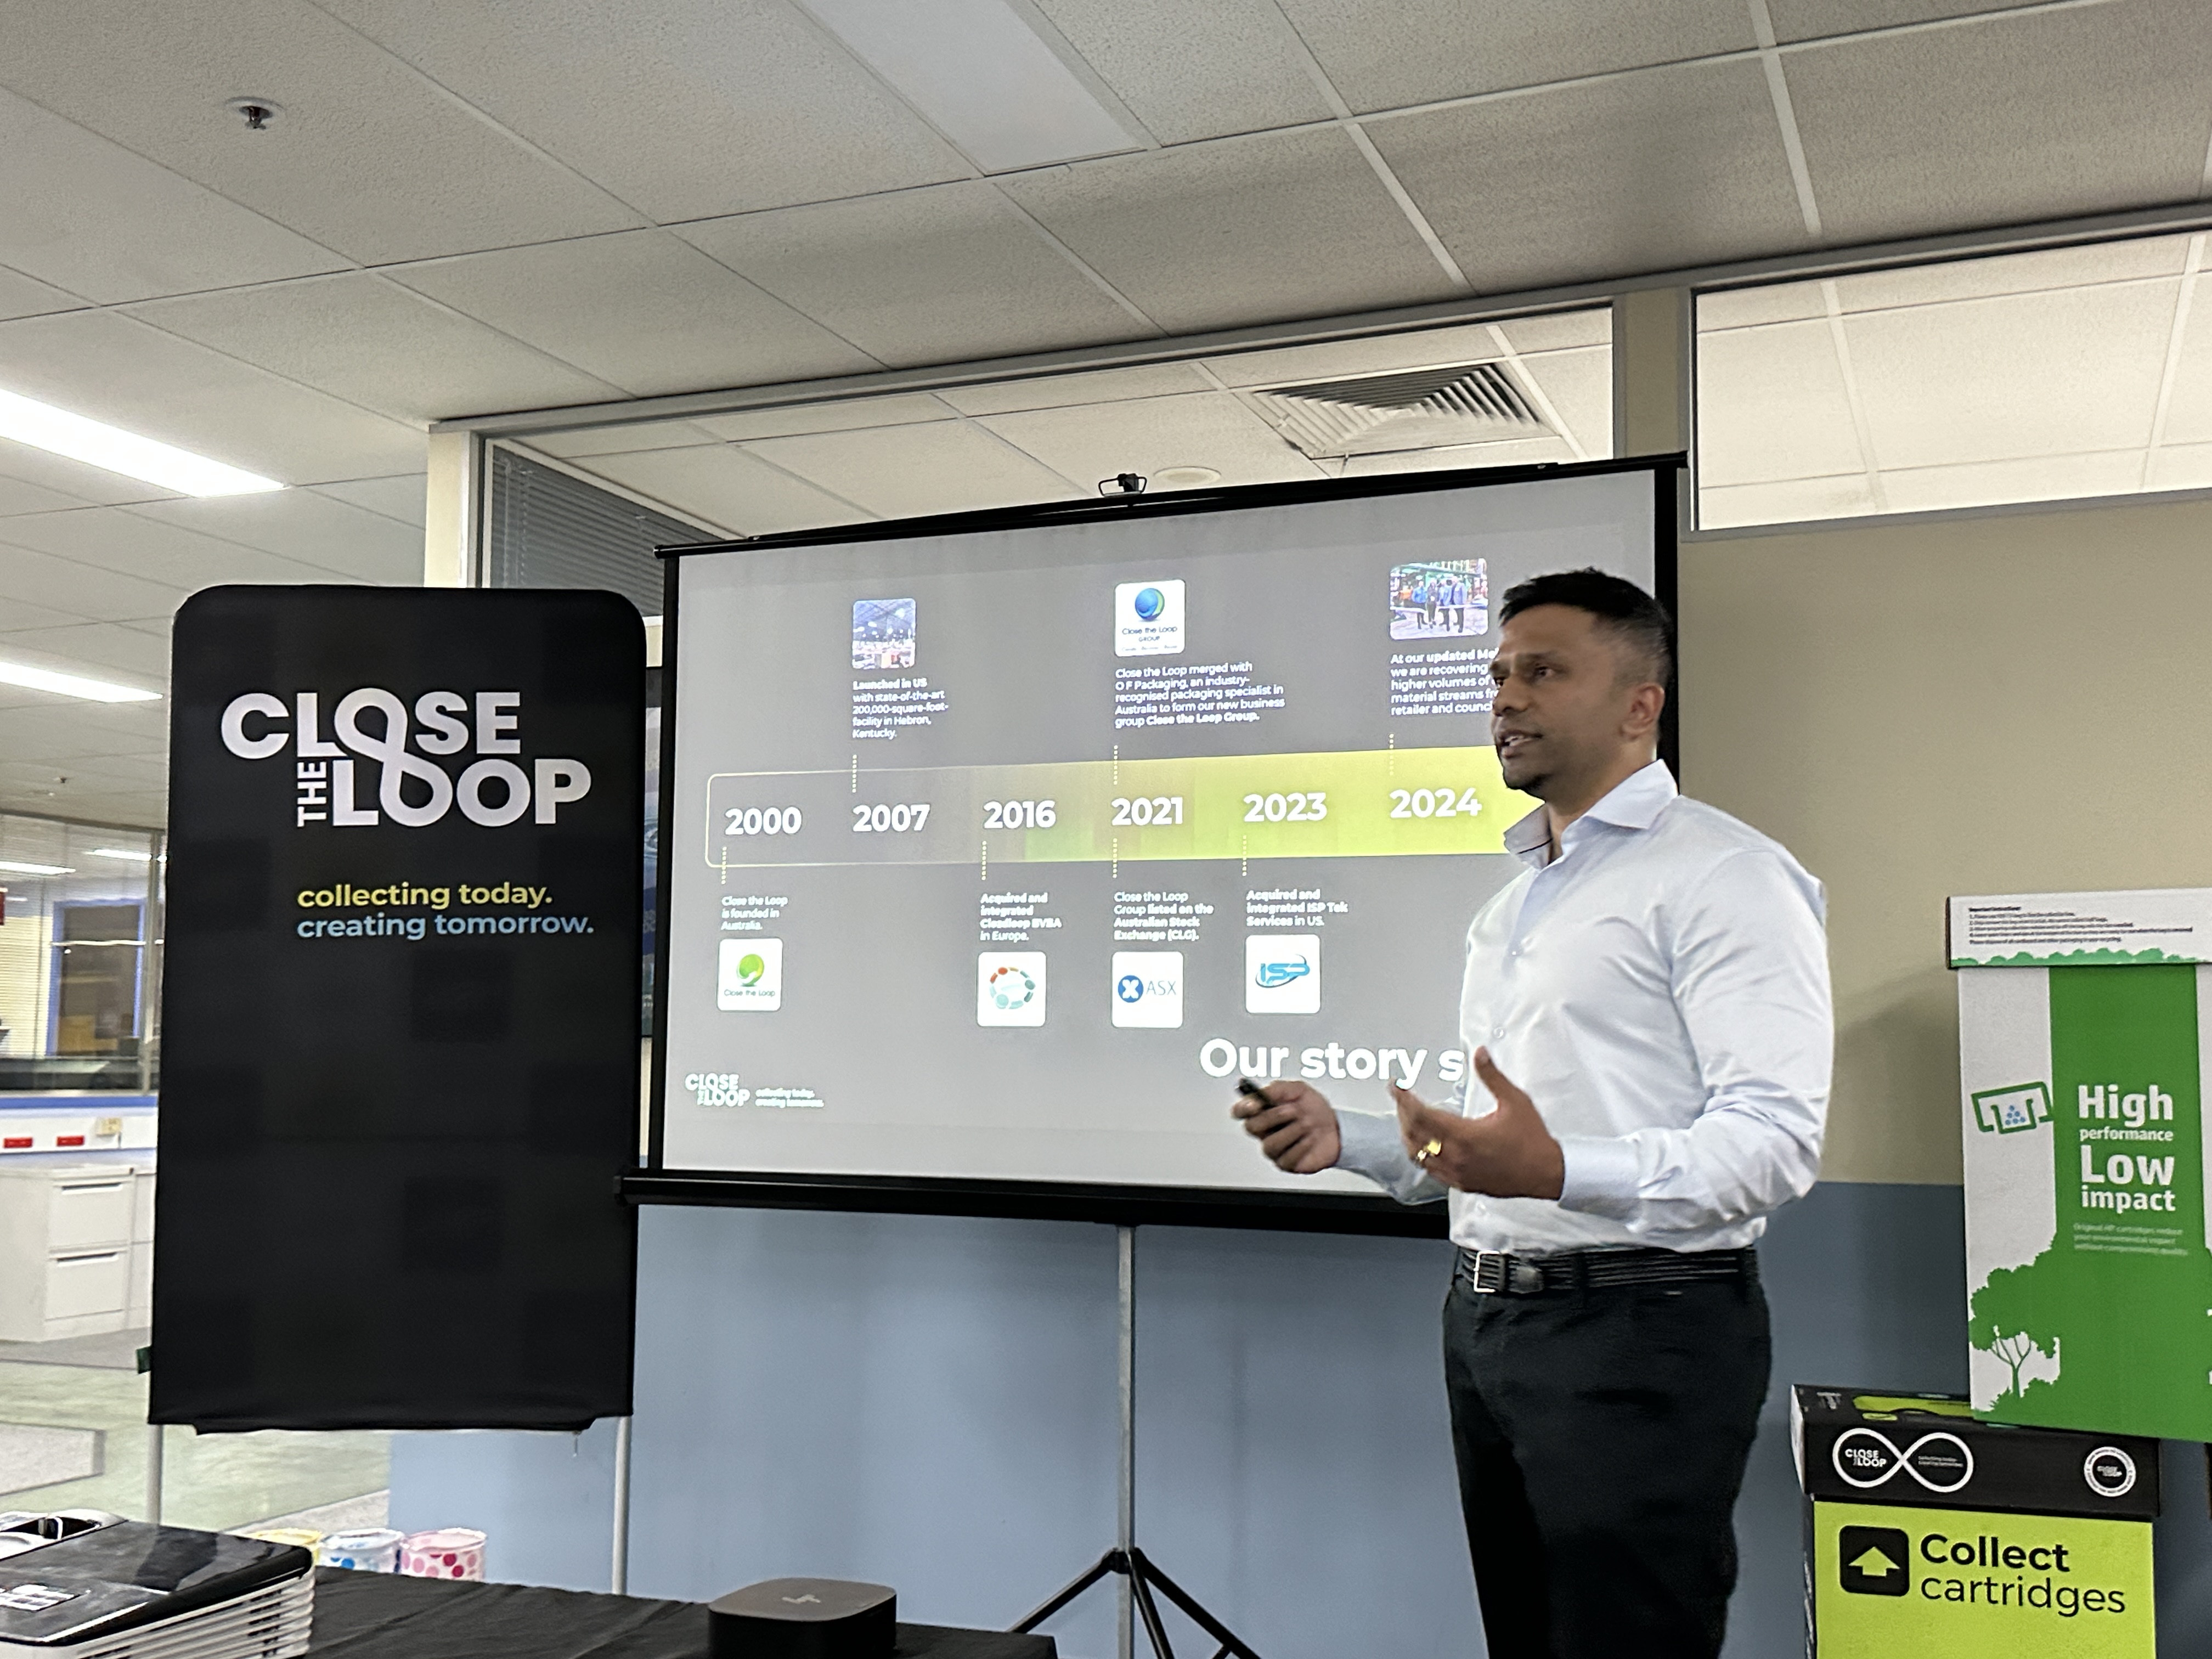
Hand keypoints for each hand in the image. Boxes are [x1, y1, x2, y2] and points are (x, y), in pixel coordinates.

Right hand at [1232, 1080, 1341, 1174]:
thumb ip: (1278, 1089)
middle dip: (1274, 1117)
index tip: (1254, 1104)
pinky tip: (1311, 1139)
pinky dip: (1302, 1146)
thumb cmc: (1315, 1110)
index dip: (1242, 1108)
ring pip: (1270, 1144)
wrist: (1337, 1129)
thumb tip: (1260, 1093)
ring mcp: (1274, 1149)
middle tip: (1293, 1110)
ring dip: (1292, 1132)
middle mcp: (1265, 1131)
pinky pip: (1286, 1158)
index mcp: (1263, 1111)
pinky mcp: (1286, 1163)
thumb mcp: (1299, 1090)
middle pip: (1252, 1127)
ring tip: (1308, 1124)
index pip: (1240, 1111)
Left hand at [1394, 1048, 1563, 1198]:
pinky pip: (1430, 1170)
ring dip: (1408, 1135)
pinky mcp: (1462, 1183)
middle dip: (1402, 1113)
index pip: (1422, 1115)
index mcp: (1466, 1135)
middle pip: (1414, 1134)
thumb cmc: (1532, 1140)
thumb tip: (1480, 1054)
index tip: (1396, 1087)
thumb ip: (1493, 1076)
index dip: (1404, 1099)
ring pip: (1418, 1155)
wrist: (1546, 1173)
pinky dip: (1420, 1155)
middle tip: (1399, 1098)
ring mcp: (1458, 1173)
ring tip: (1406, 1118)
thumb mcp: (1515, 1101)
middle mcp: (1457, 1157)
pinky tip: (1422, 1145)